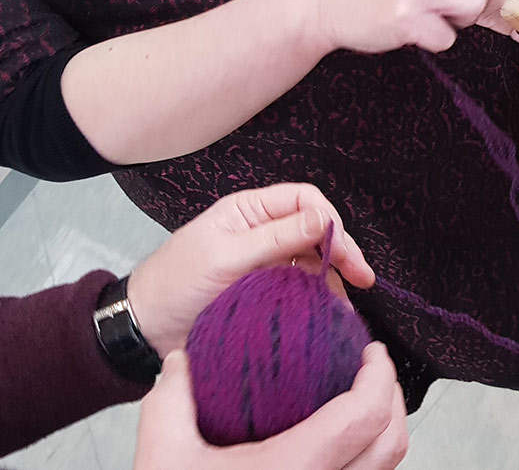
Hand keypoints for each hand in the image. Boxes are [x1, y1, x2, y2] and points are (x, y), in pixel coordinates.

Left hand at [127, 184, 374, 357]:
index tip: (344, 251)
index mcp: (249, 211)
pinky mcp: (268, 292)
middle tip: (362, 277)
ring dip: (333, 278)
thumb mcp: (225, 256)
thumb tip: (324, 218)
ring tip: (345, 303)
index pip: (304, 201)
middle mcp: (262, 232)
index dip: (329, 221)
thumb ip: (276, 237)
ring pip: (314, 261)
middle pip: (316, 231)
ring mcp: (267, 263)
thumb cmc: (175, 285)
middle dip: (342, 250)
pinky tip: (330, 311)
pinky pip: (302, 288)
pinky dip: (319, 298)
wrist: (143, 331)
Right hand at [135, 344, 407, 469]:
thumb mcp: (164, 459)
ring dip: (385, 429)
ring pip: (386, 469)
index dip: (380, 375)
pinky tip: (343, 440)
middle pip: (392, 443)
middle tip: (371, 369)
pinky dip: (370, 457)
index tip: (371, 351)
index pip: (366, 416)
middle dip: (391, 397)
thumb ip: (171, 403)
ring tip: (361, 400)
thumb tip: (180, 360)